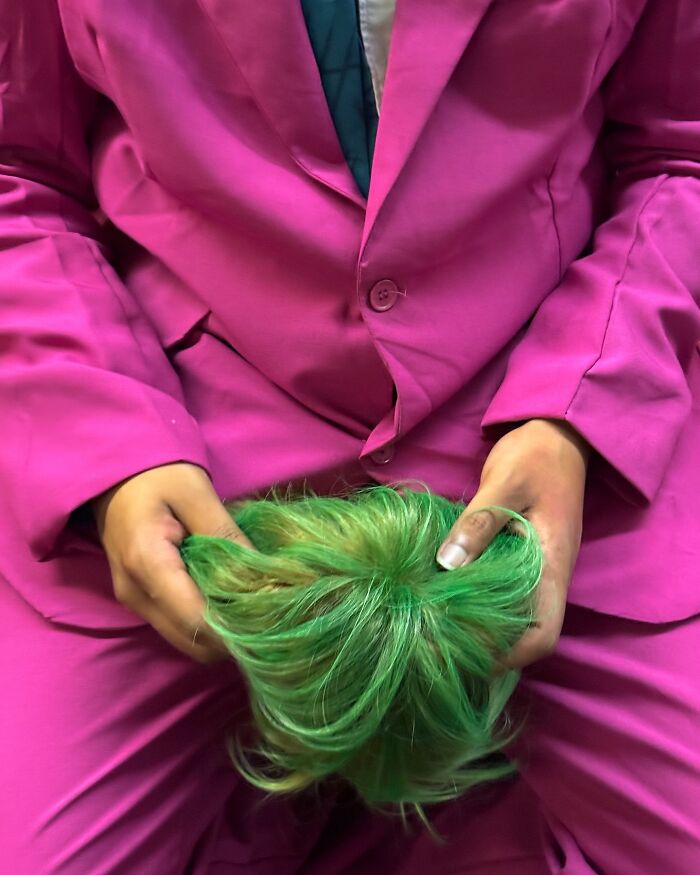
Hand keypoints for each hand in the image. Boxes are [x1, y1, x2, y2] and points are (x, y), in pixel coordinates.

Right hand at [90, 462, 252, 662]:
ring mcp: (133, 600)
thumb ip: (228, 536)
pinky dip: (206, 622)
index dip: (237, 628)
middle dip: (233, 636)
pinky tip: (229, 600)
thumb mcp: (197, 494)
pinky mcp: (139, 598)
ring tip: (254, 608)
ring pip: (186, 639)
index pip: (197, 620)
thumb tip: (265, 578)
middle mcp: (135, 593)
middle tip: (270, 614)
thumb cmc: (157, 473)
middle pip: (192, 641)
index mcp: (147, 564)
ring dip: (220, 632)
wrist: (114, 469)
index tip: (274, 617)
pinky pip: (177, 625)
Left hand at [436, 419, 588, 668]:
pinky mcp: (520, 557)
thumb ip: (478, 522)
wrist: (555, 434)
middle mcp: (547, 576)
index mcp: (552, 564)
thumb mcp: (504, 483)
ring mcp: (535, 568)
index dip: (508, 656)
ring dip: (480, 624)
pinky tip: (442, 594)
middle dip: (487, 647)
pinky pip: (501, 591)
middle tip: (438, 644)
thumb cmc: (535, 456)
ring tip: (435, 626)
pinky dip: (475, 599)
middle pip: (525, 633)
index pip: (543, 633)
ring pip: (512, 614)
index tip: (467, 657)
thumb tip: (446, 565)